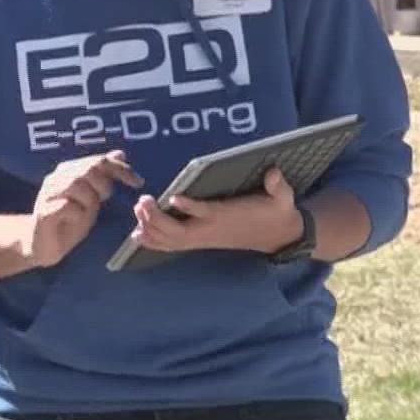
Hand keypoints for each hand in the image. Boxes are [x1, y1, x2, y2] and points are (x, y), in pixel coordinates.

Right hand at [27, 151, 143, 268]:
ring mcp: (48, 195)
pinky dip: (77, 213)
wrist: (41, 245)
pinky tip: (76, 220)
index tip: (138, 182)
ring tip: (87, 212)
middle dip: (104, 185)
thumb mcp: (92, 198)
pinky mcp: (44, 213)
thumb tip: (120, 153)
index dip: (120, 169)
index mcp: (68, 171)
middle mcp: (56, 178)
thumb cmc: (68, 221)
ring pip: (76, 184)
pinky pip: (66, 206)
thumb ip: (103, 176)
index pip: (99, 160)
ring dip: (90, 200)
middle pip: (88, 169)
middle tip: (104, 199)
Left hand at [133, 167, 302, 254]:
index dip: (190, 206)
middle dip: (158, 219)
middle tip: (142, 201)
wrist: (279, 235)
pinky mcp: (202, 241)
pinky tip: (138, 235)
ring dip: (152, 228)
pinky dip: (155, 242)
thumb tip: (274, 173)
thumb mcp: (282, 197)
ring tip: (137, 210)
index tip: (173, 197)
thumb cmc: (275, 211)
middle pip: (179, 231)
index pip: (206, 212)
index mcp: (227, 215)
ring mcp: (205, 238)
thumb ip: (278, 185)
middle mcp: (211, 229)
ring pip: (172, 240)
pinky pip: (174, 246)